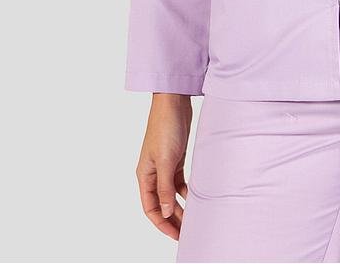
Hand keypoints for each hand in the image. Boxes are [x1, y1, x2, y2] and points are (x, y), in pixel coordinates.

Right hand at [135, 93, 193, 239]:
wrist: (174, 103)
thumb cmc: (165, 128)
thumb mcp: (166, 161)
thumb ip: (164, 188)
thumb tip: (164, 212)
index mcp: (144, 176)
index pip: (150, 208)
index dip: (161, 223)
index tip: (176, 235)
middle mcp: (153, 173)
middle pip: (161, 203)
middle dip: (172, 219)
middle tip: (186, 233)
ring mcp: (164, 166)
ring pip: (171, 194)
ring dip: (179, 206)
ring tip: (192, 220)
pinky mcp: (176, 158)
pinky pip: (179, 181)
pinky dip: (185, 191)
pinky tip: (195, 198)